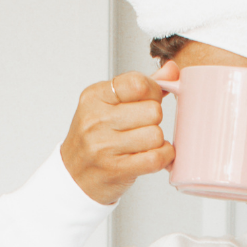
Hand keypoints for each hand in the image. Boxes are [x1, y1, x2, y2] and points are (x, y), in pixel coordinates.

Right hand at [60, 68, 174, 204]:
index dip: (152, 91)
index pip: (137, 83)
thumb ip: (141, 86)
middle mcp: (97, 120)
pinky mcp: (116, 169)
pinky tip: (153, 155)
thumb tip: (172, 71)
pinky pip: (156, 158)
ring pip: (156, 135)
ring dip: (157, 141)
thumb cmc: (94, 139)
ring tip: (144, 143)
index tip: (148, 100)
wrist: (74, 176)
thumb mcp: (108, 105)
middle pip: (152, 111)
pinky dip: (163, 156)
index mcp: (94, 97)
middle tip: (142, 126)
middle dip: (154, 119)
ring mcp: (105, 146)